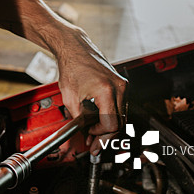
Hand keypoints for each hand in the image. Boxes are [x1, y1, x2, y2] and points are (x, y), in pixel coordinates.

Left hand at [55, 27, 126, 153]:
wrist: (75, 49)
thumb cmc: (72, 68)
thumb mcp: (71, 99)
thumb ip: (79, 121)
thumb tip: (86, 136)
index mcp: (107, 91)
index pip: (111, 124)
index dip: (100, 134)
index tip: (90, 136)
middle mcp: (119, 87)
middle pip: (120, 123)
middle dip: (106, 136)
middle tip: (95, 145)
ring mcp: (122, 85)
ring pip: (122, 117)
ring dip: (109, 127)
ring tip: (94, 134)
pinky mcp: (121, 84)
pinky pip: (120, 107)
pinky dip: (111, 116)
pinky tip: (99, 122)